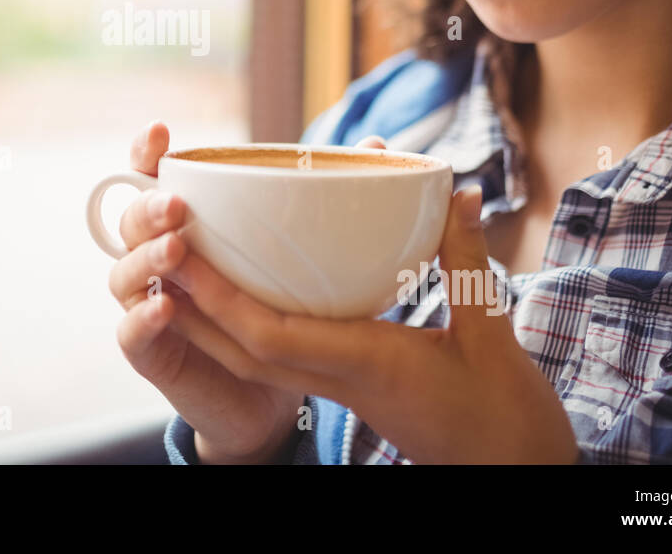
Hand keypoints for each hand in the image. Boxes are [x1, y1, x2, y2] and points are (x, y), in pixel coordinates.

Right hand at [109, 122, 305, 462]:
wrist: (267, 400)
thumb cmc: (280, 314)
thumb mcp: (304, 255)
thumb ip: (331, 200)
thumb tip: (378, 149)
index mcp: (185, 226)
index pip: (153, 179)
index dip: (147, 154)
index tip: (162, 132)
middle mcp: (157, 260)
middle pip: (130, 221)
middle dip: (148, 206)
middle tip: (178, 203)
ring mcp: (147, 307)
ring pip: (124, 274)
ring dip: (146, 258)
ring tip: (176, 248)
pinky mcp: (152, 356)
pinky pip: (132, 335)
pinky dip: (143, 319)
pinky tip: (167, 308)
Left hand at [163, 150, 578, 463]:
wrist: (515, 476)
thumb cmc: (506, 419)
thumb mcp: (493, 335)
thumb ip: (468, 263)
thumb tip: (459, 195)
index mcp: (366, 368)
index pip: (273, 338)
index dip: (221, 299)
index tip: (183, 255)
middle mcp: (339, 381)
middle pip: (243, 350)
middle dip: (194, 305)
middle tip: (156, 253)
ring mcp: (341, 389)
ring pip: (255, 358)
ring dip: (210, 319)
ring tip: (174, 271)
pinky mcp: (349, 387)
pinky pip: (283, 356)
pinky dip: (250, 326)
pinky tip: (241, 293)